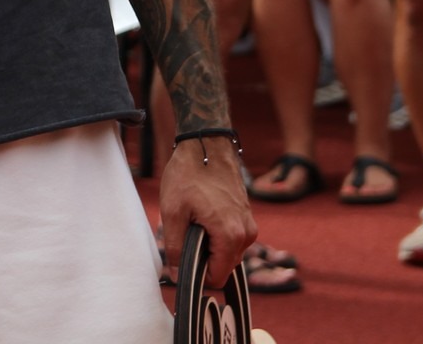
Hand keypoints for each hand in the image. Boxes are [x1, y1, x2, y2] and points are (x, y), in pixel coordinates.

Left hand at [158, 137, 255, 287]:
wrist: (206, 145)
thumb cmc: (188, 174)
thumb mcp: (173, 212)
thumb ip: (174, 247)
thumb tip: (176, 275)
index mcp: (231, 236)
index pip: (218, 277)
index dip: (197, 275)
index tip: (180, 260)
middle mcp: (246, 234)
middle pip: (224, 266)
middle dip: (202, 258)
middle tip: (183, 235)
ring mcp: (249, 224)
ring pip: (227, 252)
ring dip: (209, 246)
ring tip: (191, 222)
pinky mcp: (246, 216)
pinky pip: (231, 238)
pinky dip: (216, 234)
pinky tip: (201, 216)